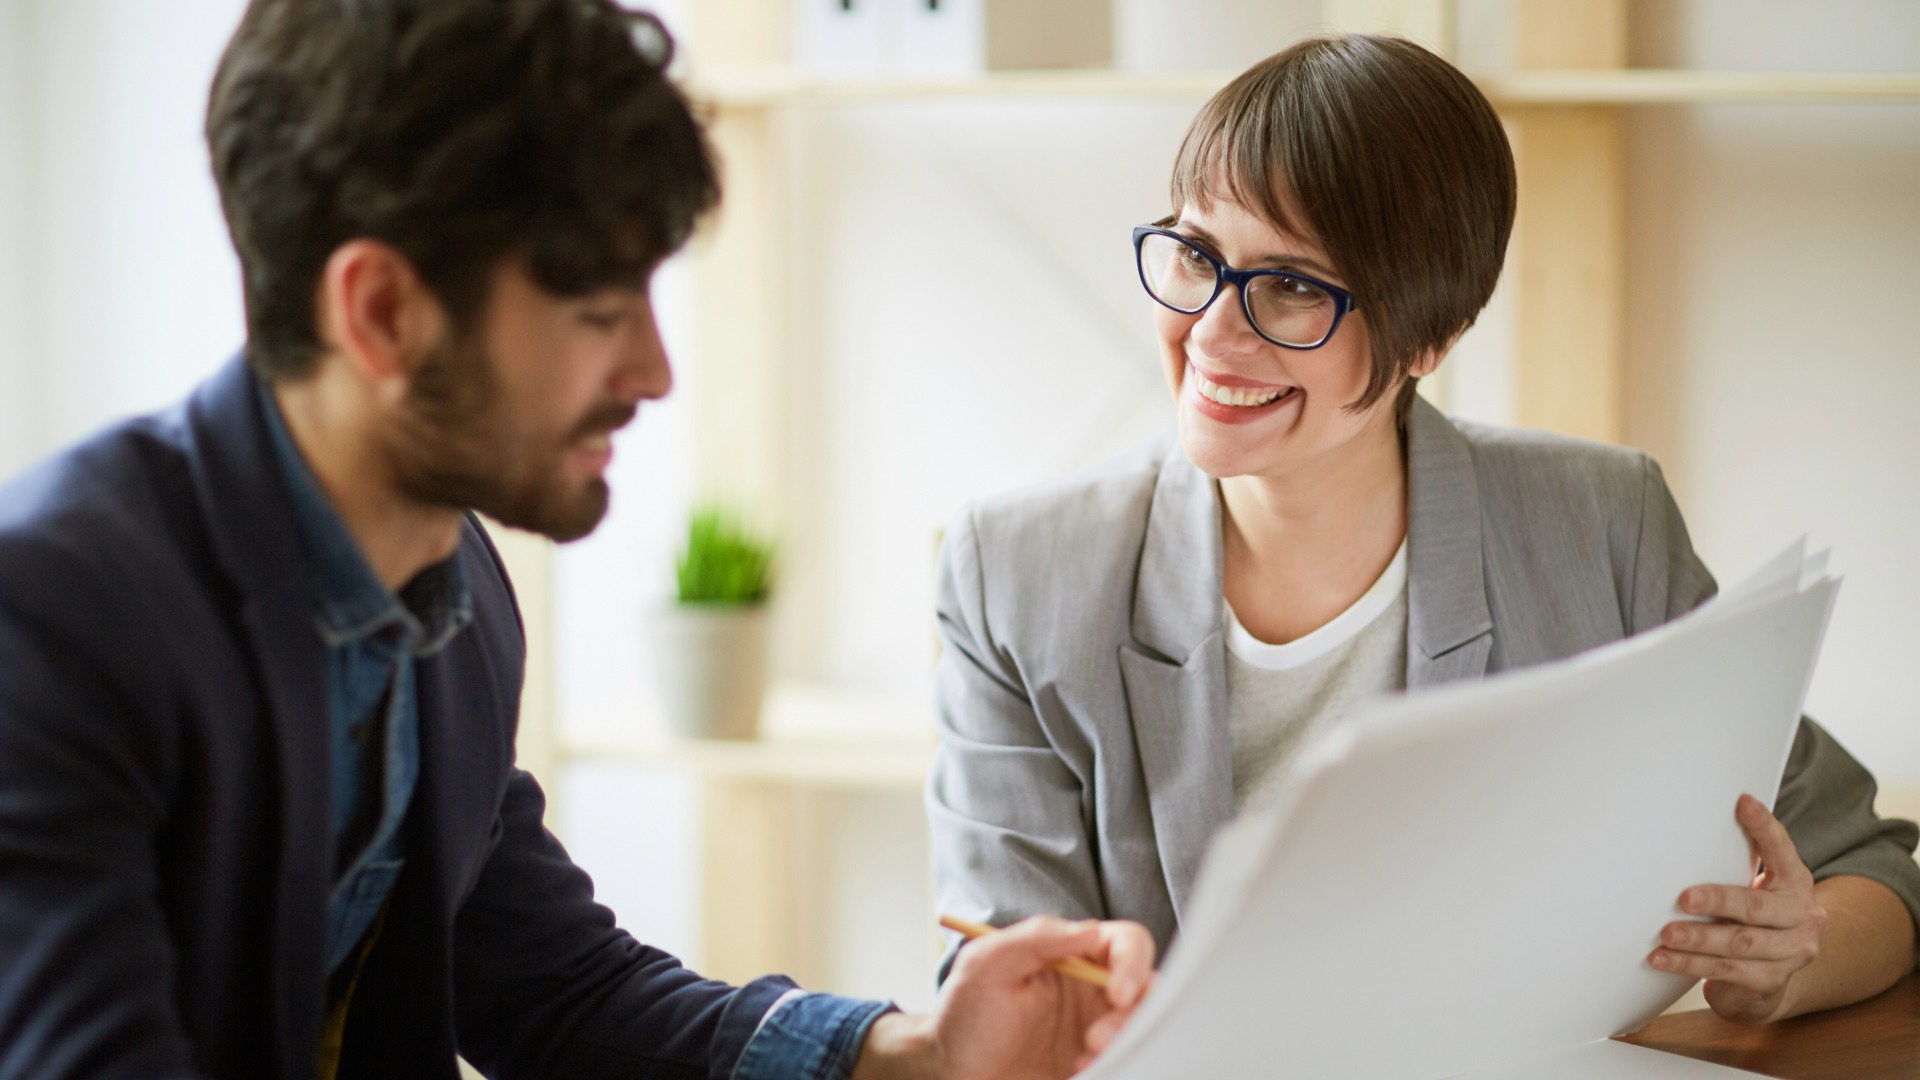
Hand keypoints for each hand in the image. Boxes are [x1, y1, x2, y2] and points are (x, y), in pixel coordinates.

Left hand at [855, 916, 1155, 1079]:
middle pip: (1149, 988)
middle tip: (1097, 1039)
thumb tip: (1091, 930)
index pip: (1126, 943)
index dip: (1133, 963)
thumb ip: (1035, 938)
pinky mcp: (1097, 1063)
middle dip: (1135, 1014)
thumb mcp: (985, 963)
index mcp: (1073, 954)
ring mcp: (1098, 1029)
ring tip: (1085, 1059)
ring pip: (1144, 1029)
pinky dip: (1114, 1066)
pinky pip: (1129, 1060)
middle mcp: (1093, 989)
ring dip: (1125, 1044)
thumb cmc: (964, 1014)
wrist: (950, 1074)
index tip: (1117, 995)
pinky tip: (1078, 1072)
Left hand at [1649, 794, 1826, 1023]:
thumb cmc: (1748, 919)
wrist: (1767, 979)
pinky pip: (1725, 971)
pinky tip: (1662, 958)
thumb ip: (1733, 862)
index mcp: (1794, 882)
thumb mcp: (1751, 887)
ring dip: (1698, 939)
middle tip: (1683, 898)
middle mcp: (1802, 916)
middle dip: (1718, 900)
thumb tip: (1683, 822)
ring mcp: (1790, 952)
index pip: (1782, 851)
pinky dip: (1689, 964)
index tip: (1743, 802)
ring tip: (1666, 934)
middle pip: (1757, 906)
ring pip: (1739, 943)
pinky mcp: (1770, 982)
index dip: (1765, 828)